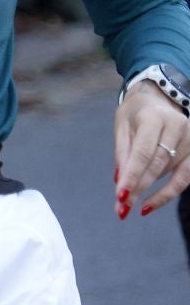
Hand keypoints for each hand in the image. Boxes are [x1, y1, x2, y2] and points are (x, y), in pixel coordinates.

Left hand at [112, 81, 189, 218]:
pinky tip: (149, 204)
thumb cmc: (136, 113)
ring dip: (149, 192)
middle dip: (139, 187)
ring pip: (170, 172)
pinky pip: (184, 178)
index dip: (132, 175)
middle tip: (121, 207)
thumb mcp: (122, 125)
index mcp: (154, 117)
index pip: (143, 152)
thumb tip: (120, 180)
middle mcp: (177, 128)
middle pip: (158, 165)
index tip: (120, 195)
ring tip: (129, 206)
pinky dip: (167, 193)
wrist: (159, 98)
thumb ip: (123, 152)